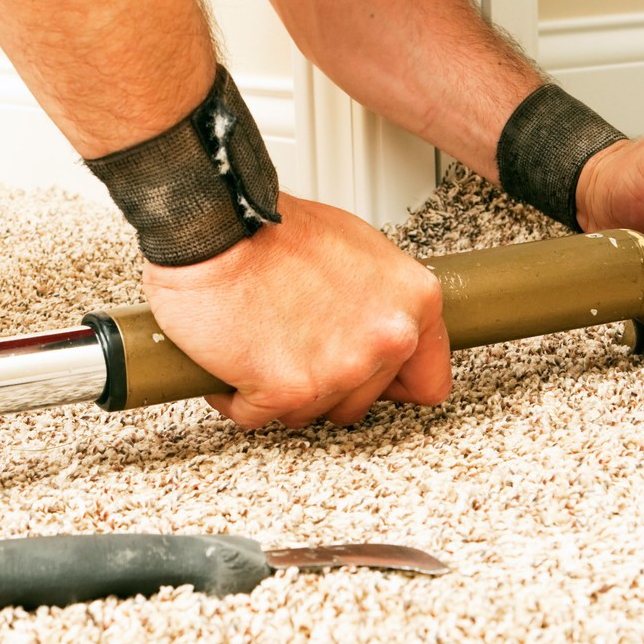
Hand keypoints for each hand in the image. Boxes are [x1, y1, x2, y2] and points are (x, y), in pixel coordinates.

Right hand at [143, 193, 451, 428]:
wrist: (214, 227)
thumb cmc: (273, 230)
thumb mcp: (356, 249)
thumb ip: (380, 300)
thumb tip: (378, 329)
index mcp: (413, 302)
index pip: (429, 381)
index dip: (388, 383)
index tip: (364, 376)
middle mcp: (387, 339)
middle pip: (361, 404)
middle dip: (322, 383)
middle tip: (291, 342)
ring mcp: (340, 370)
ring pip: (309, 414)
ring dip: (277, 389)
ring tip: (259, 338)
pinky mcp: (287, 392)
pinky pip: (258, 416)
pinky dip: (237, 394)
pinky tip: (231, 352)